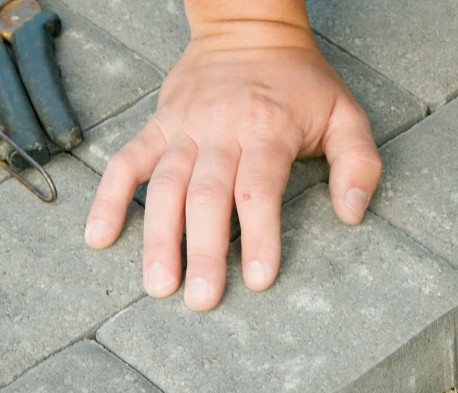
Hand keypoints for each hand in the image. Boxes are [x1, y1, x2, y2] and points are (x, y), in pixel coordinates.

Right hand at [83, 23, 381, 310]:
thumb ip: (359, 165)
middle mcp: (221, 130)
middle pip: (208, 196)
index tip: (258, 278)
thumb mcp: (345, 115)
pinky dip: (110, 198)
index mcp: (268, 130)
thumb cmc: (300, 83)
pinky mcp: (158, 126)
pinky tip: (99, 236)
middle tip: (201, 299)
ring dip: (158, 238)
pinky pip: (127, 162)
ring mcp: (184, 129)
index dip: (260, 235)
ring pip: (165, 186)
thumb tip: (352, 214)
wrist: (249, 29)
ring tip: (158, 284)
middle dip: (204, 250)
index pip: (260, 189)